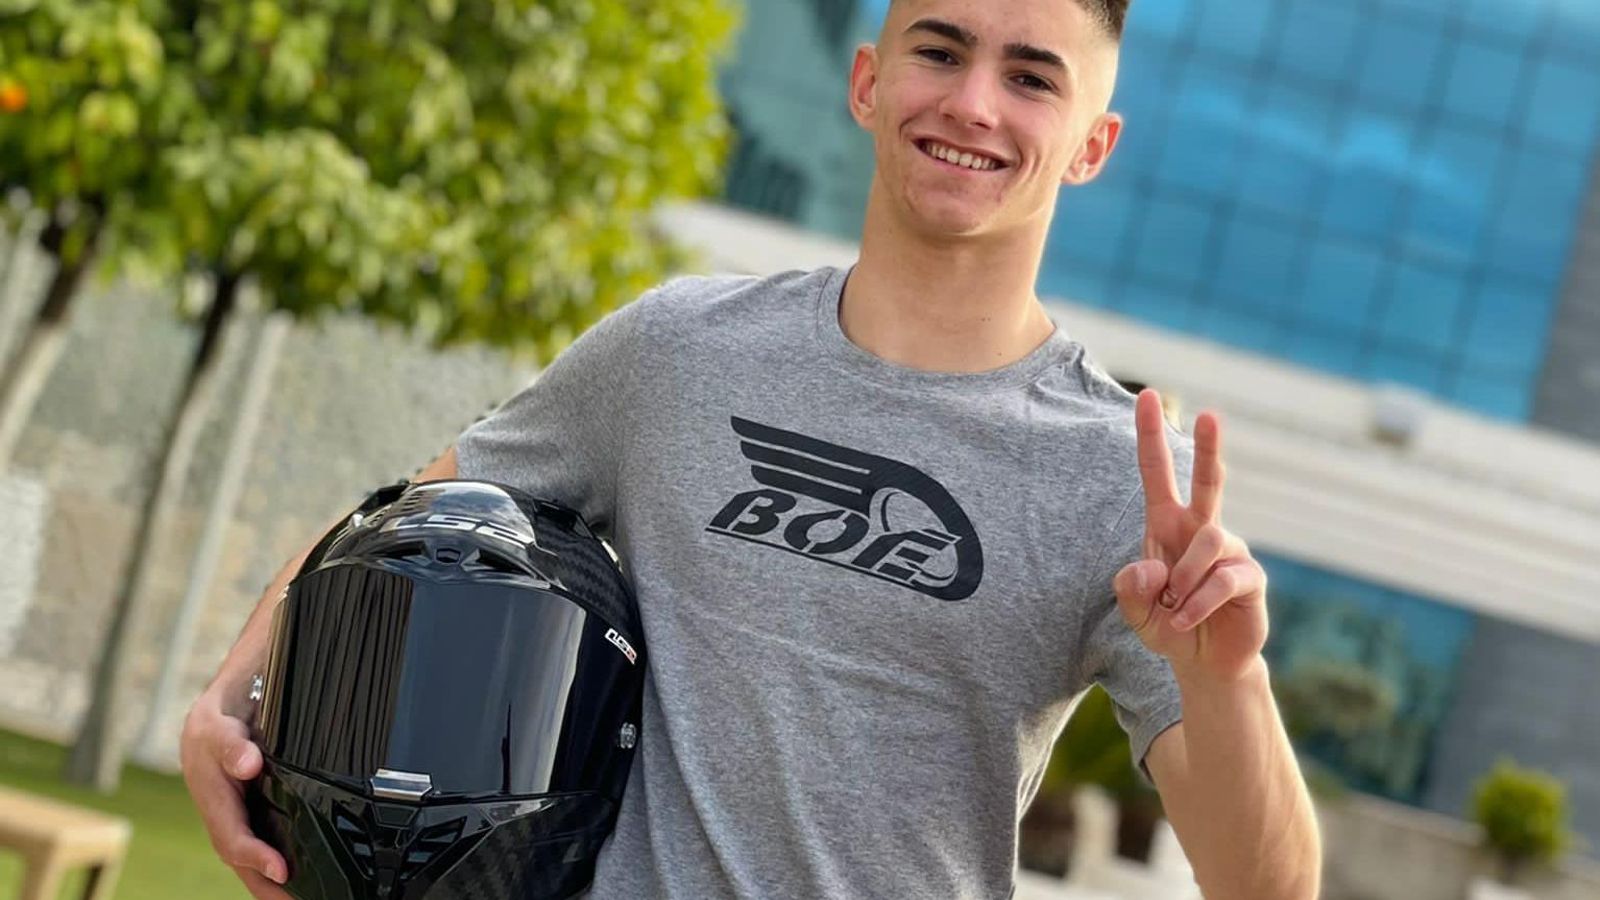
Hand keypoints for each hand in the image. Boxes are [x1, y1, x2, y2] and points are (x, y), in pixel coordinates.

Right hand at [180, 686, 290, 898]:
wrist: (220, 707)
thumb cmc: (220, 718)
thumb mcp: (220, 725)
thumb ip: (232, 745)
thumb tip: (247, 764)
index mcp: (212, 797)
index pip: (232, 837)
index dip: (255, 857)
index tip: (281, 872)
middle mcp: (221, 813)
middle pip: (242, 860)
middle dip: (267, 887)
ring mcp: (233, 816)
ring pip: (250, 857)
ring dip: (272, 884)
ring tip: (306, 897)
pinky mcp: (247, 813)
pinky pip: (259, 843)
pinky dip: (273, 864)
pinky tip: (300, 878)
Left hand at [1112, 389, 1267, 682]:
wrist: (1203, 663)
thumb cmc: (1167, 627)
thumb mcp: (1135, 611)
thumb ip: (1131, 589)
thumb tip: (1151, 567)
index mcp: (1166, 526)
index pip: (1157, 473)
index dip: (1151, 435)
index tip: (1146, 395)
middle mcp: (1200, 529)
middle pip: (1207, 480)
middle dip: (1207, 448)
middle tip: (1210, 414)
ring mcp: (1229, 551)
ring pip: (1209, 540)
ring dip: (1184, 578)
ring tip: (1174, 607)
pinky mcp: (1249, 577)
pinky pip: (1224, 577)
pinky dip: (1198, 602)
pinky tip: (1186, 619)